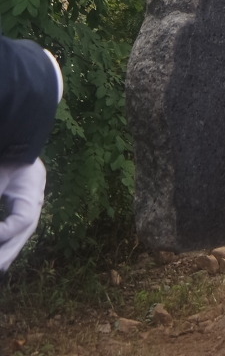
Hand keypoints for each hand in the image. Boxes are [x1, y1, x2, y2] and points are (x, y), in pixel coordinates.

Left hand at [0, 158, 45, 272]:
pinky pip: (20, 227)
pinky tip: (4, 255)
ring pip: (23, 233)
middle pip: (24, 233)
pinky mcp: (27, 204)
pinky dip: (11, 240)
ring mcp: (33, 205)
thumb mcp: (2, 176)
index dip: (5, 231)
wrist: (22, 142)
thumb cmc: (12, 158)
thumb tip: (1, 228)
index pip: (21, 222)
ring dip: (11, 250)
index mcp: (32, 196)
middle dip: (9, 252)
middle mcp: (36, 204)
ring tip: (1, 267)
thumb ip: (0, 192)